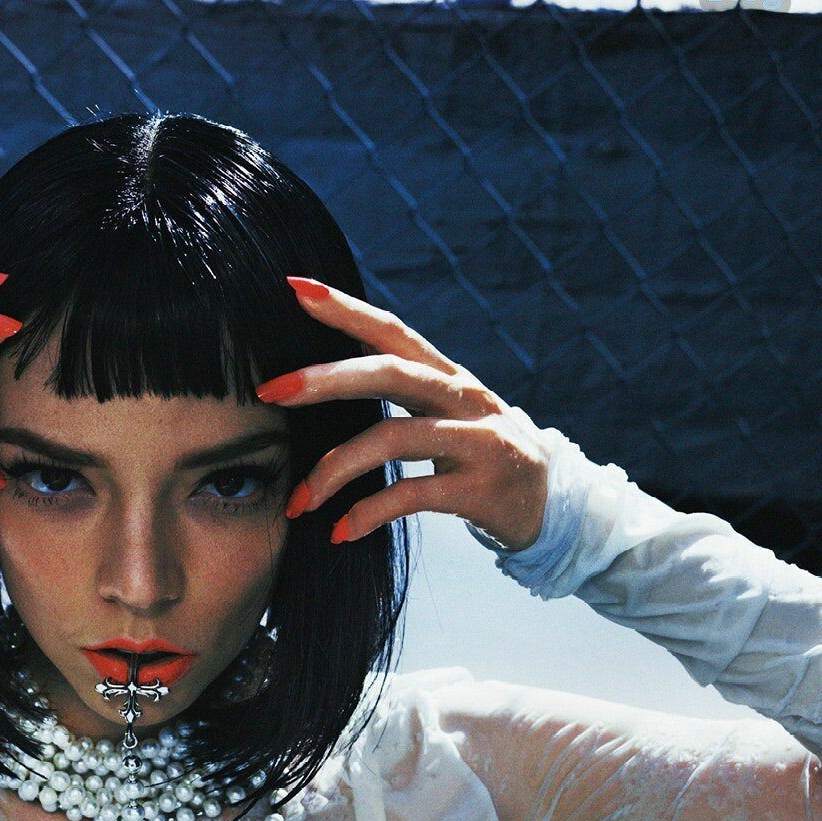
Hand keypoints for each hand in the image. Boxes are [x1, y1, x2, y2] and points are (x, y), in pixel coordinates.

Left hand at [256, 277, 549, 553]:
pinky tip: (340, 532)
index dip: (346, 308)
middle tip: (271, 390)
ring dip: (335, 469)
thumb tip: (323, 371)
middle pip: (389, 373)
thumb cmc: (477, 456)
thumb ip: (397, 390)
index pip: (392, 331)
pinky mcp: (481, 489)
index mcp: (445, 375)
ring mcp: (476, 441)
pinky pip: (413, 495)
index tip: (295, 288)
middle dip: (325, 379)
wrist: (550, 505)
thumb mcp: (442, 414)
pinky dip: (369, 513)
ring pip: (395, 439)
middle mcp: (462, 398)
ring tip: (298, 501)